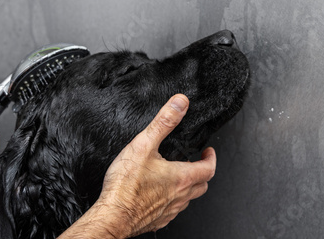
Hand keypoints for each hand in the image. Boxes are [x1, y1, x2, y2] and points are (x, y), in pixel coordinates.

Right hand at [59, 94, 215, 238]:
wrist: (113, 216)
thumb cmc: (125, 185)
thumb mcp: (144, 144)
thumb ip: (164, 122)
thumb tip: (180, 103)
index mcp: (181, 177)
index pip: (208, 168)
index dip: (210, 158)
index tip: (208, 151)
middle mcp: (179, 196)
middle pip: (202, 185)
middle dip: (201, 172)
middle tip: (195, 163)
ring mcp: (169, 211)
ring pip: (188, 200)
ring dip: (188, 187)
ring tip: (177, 177)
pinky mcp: (157, 220)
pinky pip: (172, 211)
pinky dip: (172, 201)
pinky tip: (159, 195)